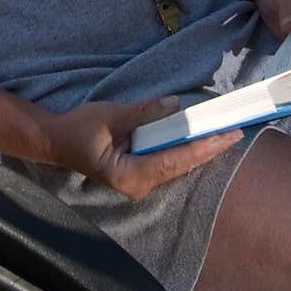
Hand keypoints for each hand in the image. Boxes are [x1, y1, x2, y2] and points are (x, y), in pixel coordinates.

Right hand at [48, 97, 242, 200]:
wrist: (55, 141)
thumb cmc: (77, 129)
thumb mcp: (110, 115)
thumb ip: (143, 112)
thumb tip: (176, 105)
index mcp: (129, 175)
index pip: (174, 160)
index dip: (203, 147)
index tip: (226, 136)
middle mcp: (137, 185)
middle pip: (181, 166)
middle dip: (208, 150)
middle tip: (235, 132)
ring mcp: (138, 182)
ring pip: (176, 166)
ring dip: (199, 150)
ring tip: (225, 135)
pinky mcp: (138, 174)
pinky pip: (167, 163)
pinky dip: (185, 151)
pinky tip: (202, 141)